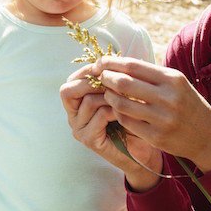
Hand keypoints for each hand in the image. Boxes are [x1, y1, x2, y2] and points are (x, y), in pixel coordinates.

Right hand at [60, 65, 162, 190]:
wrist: (142, 151)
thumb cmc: (132, 120)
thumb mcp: (120, 96)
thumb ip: (110, 81)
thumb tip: (108, 59)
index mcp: (77, 103)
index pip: (71, 80)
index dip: (87, 71)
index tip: (107, 66)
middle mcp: (73, 116)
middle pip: (68, 90)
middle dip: (92, 82)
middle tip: (113, 82)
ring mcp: (79, 129)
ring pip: (89, 101)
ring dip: (110, 96)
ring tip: (126, 99)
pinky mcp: (89, 140)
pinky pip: (100, 115)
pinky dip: (115, 110)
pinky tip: (126, 113)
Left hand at [95, 56, 210, 172]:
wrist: (209, 138)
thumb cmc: (188, 105)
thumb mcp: (177, 84)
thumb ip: (152, 75)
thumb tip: (119, 63)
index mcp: (173, 79)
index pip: (133, 66)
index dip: (112, 63)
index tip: (101, 62)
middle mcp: (168, 97)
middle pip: (124, 83)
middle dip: (106, 78)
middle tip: (100, 77)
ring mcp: (162, 118)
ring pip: (121, 103)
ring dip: (109, 97)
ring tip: (107, 93)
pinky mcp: (156, 136)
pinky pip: (127, 122)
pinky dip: (117, 113)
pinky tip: (116, 109)